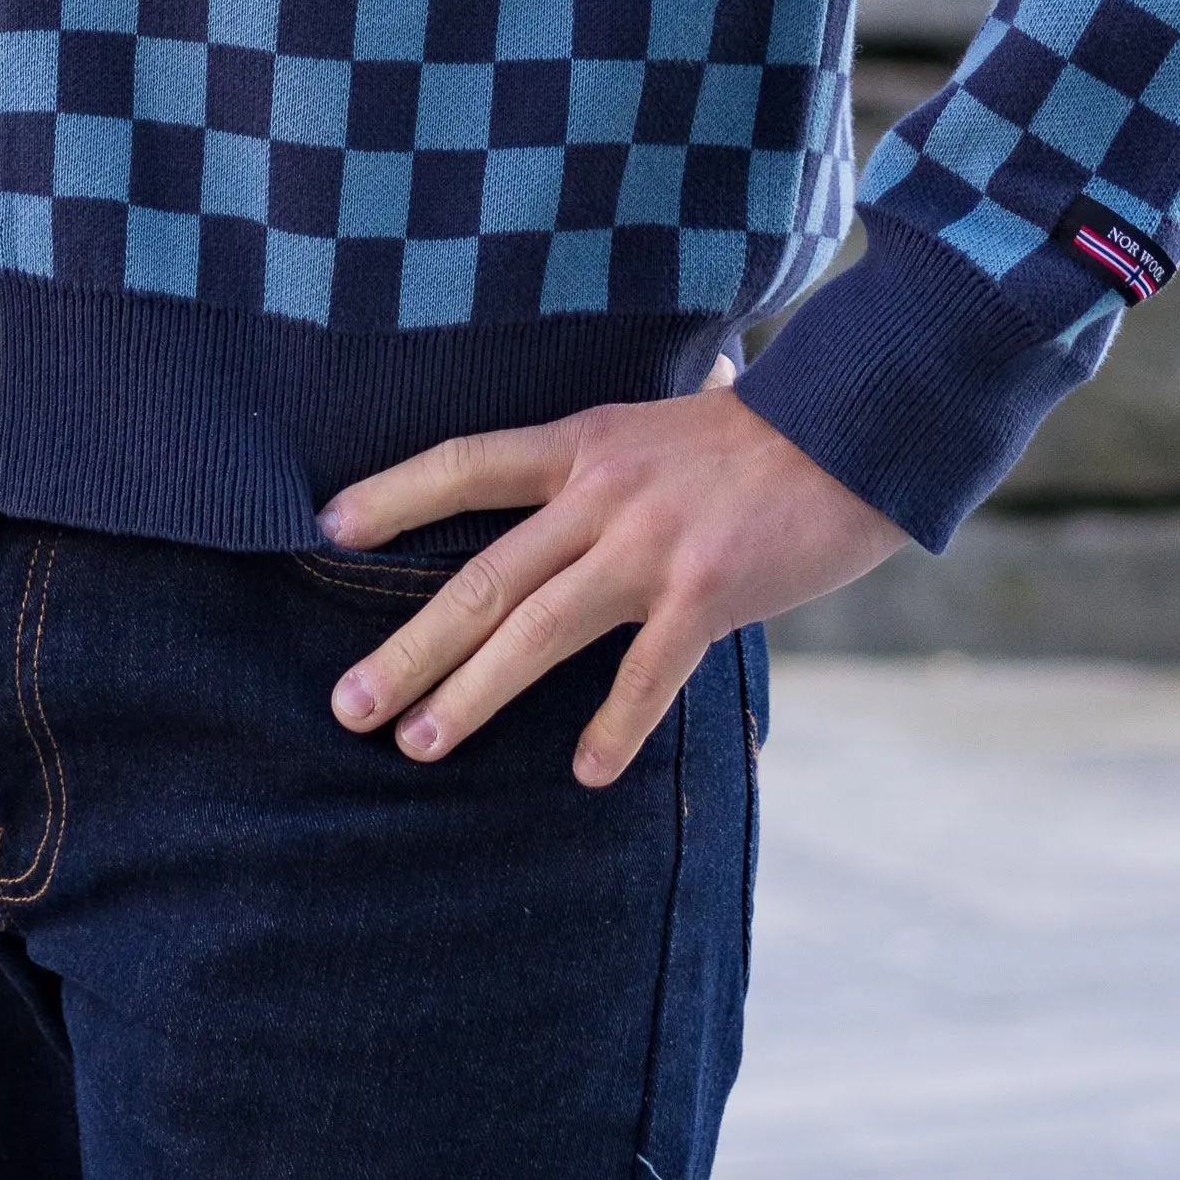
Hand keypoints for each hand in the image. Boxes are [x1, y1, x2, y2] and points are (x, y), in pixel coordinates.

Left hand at [320, 369, 903, 787]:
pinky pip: (645, 675)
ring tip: (418, 746)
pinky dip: (614, 728)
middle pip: (481, 577)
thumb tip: (625, 416)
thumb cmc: (763, 427)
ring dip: (471, 695)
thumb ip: (626, 433)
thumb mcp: (670, 409)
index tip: (326, 528)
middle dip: (407, 647)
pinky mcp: (706, 594)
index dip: (394, 494)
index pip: (466, 463)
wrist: (852, 428)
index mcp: (583, 442)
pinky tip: (585, 771)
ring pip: (536, 630)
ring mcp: (650, 547)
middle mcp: (601, 493)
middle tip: (345, 704)